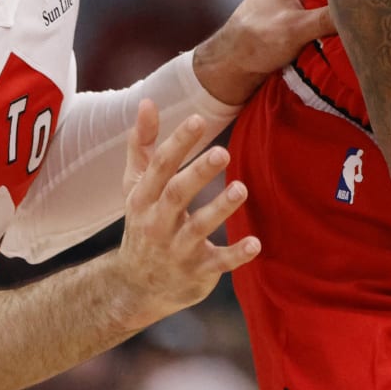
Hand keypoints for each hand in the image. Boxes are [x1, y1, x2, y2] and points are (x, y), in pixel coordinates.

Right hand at [107, 101, 258, 331]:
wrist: (134, 288)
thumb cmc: (143, 221)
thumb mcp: (136, 186)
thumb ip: (142, 145)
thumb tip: (147, 101)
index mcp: (143, 198)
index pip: (160, 166)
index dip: (178, 142)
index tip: (199, 118)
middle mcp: (157, 222)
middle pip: (177, 194)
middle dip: (198, 173)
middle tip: (223, 151)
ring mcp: (176, 249)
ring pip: (198, 228)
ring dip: (220, 208)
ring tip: (241, 189)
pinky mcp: (197, 272)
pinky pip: (218, 263)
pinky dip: (236, 254)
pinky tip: (256, 243)